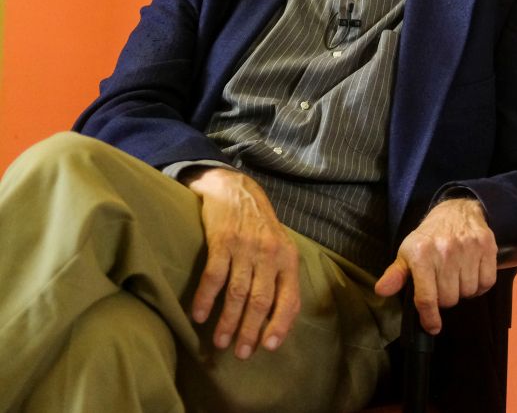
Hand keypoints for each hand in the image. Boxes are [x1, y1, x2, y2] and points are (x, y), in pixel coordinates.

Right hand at [184, 167, 300, 359]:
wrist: (236, 190)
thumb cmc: (260, 227)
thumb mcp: (279, 248)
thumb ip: (280, 278)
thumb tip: (277, 319)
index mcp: (288, 259)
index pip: (290, 298)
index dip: (280, 324)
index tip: (268, 347)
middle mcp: (270, 254)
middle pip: (261, 300)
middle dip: (250, 330)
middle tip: (241, 353)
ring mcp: (246, 247)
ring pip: (237, 292)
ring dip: (227, 321)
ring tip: (220, 342)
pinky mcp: (223, 240)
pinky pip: (214, 276)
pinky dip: (206, 298)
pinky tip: (199, 315)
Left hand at [374, 197, 496, 333]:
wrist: (456, 210)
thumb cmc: (429, 237)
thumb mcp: (407, 252)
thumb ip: (395, 274)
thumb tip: (381, 291)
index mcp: (421, 255)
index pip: (427, 297)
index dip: (430, 318)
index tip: (433, 327)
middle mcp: (445, 251)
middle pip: (450, 299)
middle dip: (446, 298)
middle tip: (443, 286)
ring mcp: (468, 248)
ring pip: (468, 292)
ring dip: (463, 291)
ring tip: (457, 278)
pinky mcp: (487, 247)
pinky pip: (486, 283)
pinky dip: (480, 286)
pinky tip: (472, 275)